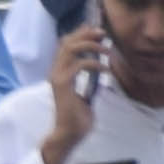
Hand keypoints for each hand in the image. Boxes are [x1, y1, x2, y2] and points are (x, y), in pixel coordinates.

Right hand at [41, 29, 106, 163]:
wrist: (70, 133)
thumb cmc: (78, 116)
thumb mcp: (86, 92)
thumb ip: (89, 79)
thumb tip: (99, 66)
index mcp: (60, 71)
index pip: (66, 44)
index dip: (80, 33)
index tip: (96, 30)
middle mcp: (56, 71)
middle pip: (67, 42)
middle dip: (86, 34)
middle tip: (103, 33)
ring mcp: (58, 76)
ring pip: (70, 49)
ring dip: (91, 45)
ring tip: (107, 49)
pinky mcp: (63, 84)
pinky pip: (79, 65)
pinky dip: (95, 64)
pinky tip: (106, 69)